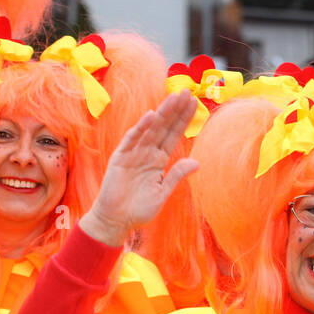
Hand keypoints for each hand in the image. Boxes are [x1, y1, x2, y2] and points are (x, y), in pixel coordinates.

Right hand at [80, 92, 199, 246]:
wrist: (115, 221)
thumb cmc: (138, 210)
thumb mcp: (162, 193)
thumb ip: (176, 176)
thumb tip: (197, 162)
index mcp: (158, 160)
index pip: (173, 135)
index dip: (183, 120)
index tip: (194, 104)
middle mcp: (147, 153)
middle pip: (164, 127)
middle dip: (175, 110)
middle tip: (187, 92)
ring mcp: (133, 154)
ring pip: (150, 129)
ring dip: (162, 113)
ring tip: (174, 98)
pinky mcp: (120, 158)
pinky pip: (131, 140)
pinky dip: (140, 128)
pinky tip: (151, 116)